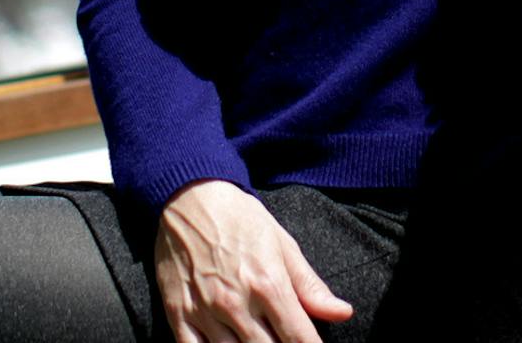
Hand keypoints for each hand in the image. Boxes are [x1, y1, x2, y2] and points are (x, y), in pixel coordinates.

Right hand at [156, 179, 352, 342]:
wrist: (190, 194)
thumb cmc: (240, 217)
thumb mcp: (283, 244)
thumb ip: (310, 286)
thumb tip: (344, 313)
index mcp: (268, 284)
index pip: (299, 338)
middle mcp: (236, 303)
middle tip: (283, 340)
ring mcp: (204, 311)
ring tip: (257, 340)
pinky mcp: (177, 314)